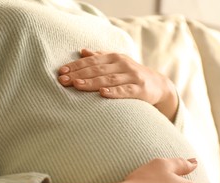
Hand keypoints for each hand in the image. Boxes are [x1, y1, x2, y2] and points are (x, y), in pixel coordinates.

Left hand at [57, 49, 177, 120]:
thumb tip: (82, 51)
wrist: (158, 85)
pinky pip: (125, 91)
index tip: (61, 71)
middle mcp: (123, 64)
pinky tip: (102, 94)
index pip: (92, 60)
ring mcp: (132, 76)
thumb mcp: (118, 63)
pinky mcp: (140, 89)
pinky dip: (114, 92)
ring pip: (108, 79)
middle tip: (63, 80)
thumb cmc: (132, 74)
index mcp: (115, 57)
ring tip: (77, 85)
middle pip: (97, 69)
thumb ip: (101, 57)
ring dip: (91, 82)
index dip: (76, 65)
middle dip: (79, 74)